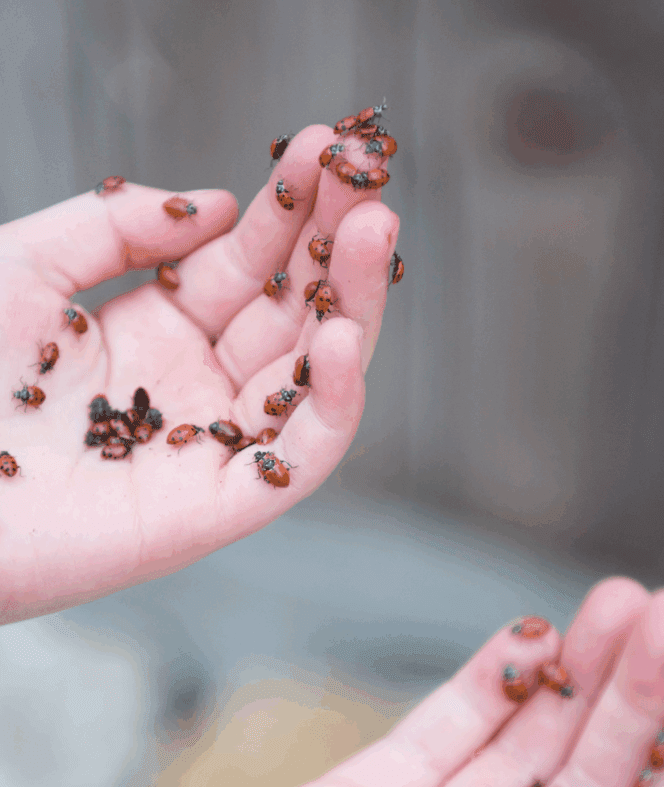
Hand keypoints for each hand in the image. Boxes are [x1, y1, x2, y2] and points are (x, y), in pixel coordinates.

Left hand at [0, 125, 399, 624]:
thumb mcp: (27, 266)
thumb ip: (119, 226)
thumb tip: (219, 205)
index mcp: (155, 333)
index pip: (245, 266)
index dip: (287, 209)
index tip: (323, 147)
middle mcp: (195, 387)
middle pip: (290, 313)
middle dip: (335, 244)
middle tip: (368, 176)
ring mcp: (212, 448)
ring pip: (310, 376)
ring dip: (353, 305)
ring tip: (375, 230)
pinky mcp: (219, 508)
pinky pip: (301, 459)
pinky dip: (332, 403)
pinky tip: (341, 337)